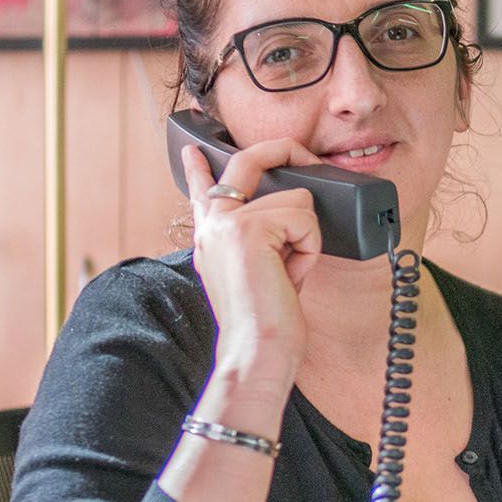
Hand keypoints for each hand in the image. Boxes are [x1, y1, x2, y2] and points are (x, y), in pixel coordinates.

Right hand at [180, 138, 325, 390]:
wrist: (258, 352)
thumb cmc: (266, 324)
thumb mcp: (263, 272)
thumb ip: (264, 240)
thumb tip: (292, 212)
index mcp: (211, 239)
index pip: (203, 191)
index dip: (199, 167)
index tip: (192, 149)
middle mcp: (212, 225)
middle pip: (247, 162)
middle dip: (285, 151)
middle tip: (304, 154)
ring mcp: (226, 222)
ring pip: (295, 198)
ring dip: (306, 238)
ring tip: (288, 272)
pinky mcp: (248, 227)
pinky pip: (304, 217)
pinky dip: (309, 249)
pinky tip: (290, 276)